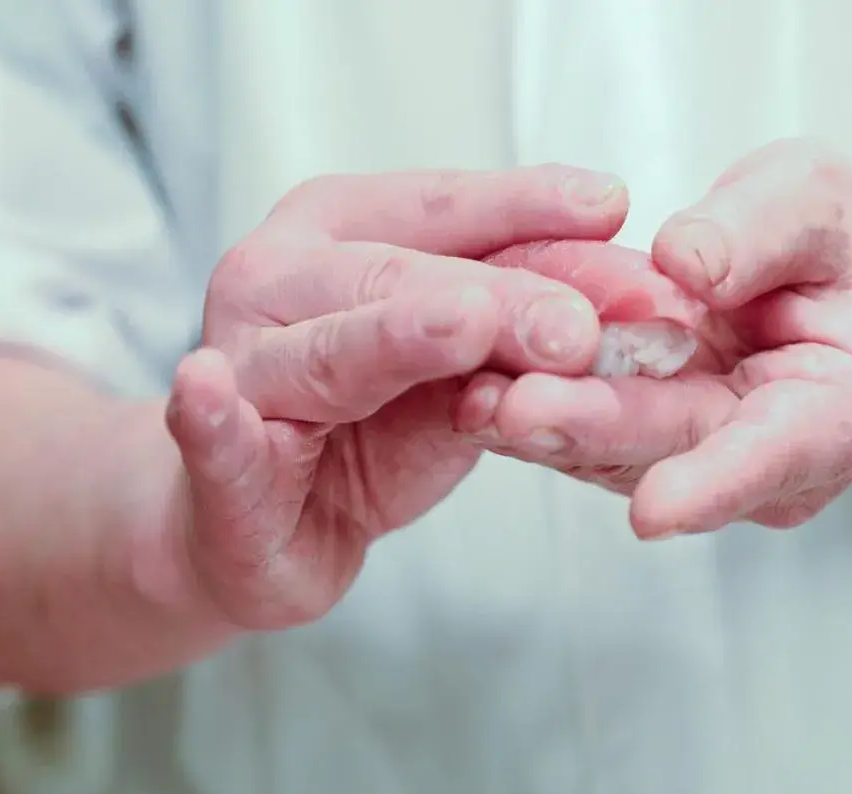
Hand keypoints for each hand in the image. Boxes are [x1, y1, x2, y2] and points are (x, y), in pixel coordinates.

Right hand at [155, 166, 627, 628]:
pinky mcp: (214, 463)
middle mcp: (278, 278)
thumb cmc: (366, 431)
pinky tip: (205, 388)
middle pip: (399, 278)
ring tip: (464, 325)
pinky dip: (210, 418)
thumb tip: (645, 302)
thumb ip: (528, 332)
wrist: (264, 526)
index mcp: (340, 232)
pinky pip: (211, 437)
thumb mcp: (465, 371)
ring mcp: (237, 365)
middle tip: (582, 325)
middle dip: (500, 298)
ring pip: (328, 350)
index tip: (611, 207)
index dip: (529, 208)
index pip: (445, 208)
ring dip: (397, 338)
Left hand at [452, 140, 851, 538]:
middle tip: (515, 412)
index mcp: (838, 408)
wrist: (812, 273)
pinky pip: (583, 430)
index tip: (655, 512)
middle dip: (591, 434)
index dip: (715, 483)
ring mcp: (699, 458)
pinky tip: (475, 384)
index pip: (781, 453)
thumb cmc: (829, 238)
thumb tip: (689, 264)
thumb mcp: (815, 200)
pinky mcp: (642, 445)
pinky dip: (530, 406)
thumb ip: (762, 229)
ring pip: (612, 450)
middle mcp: (766, 458)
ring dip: (541, 427)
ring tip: (474, 394)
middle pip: (672, 451)